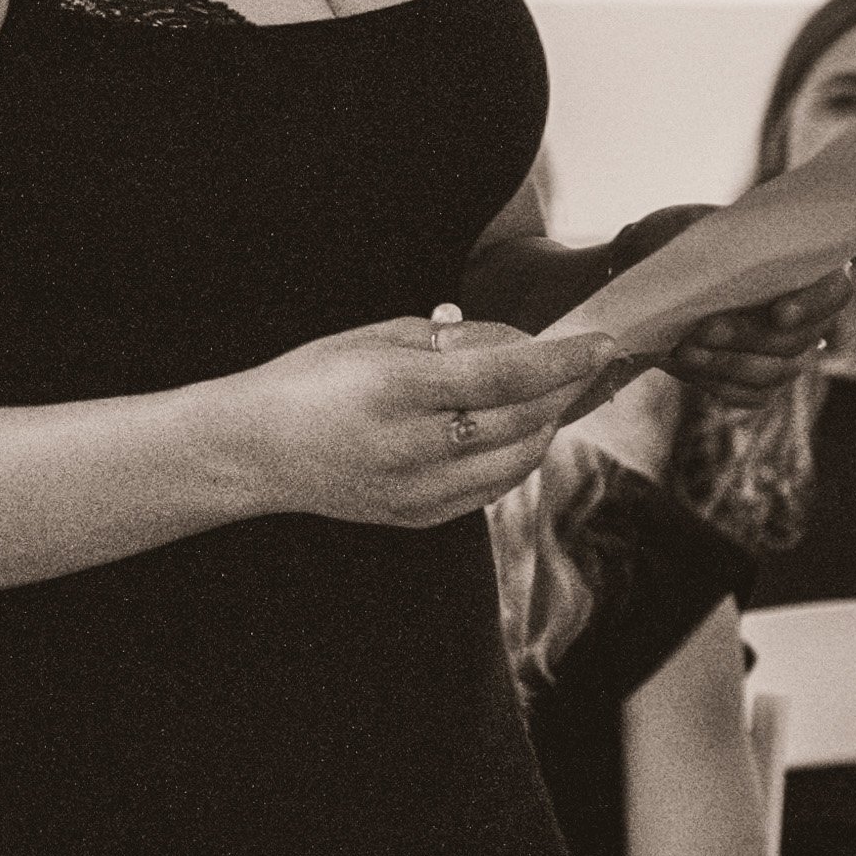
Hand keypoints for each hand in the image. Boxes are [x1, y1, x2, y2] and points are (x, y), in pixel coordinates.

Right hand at [249, 316, 621, 529]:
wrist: (255, 451)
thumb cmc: (310, 379)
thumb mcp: (373, 337)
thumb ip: (447, 338)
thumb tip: (512, 341)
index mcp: (400, 388)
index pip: (507, 374)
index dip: (562, 359)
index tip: (601, 342)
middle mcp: (415, 446)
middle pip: (523, 420)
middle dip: (563, 390)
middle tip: (581, 364)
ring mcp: (418, 491)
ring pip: (518, 461)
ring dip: (545, 425)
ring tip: (548, 395)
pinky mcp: (419, 518)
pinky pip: (492, 489)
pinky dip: (515, 457)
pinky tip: (511, 431)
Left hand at [595, 204, 852, 410]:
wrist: (647, 272)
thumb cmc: (676, 239)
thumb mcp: (690, 230)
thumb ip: (715, 247)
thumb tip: (718, 268)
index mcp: (803, 267)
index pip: (835, 292)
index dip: (813, 305)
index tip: (778, 313)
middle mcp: (805, 316)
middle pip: (797, 340)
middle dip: (747, 336)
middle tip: (703, 329)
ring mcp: (785, 353)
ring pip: (775, 373)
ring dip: (728, 364)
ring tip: (685, 350)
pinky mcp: (760, 382)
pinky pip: (751, 395)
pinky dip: (718, 382)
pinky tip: (685, 364)